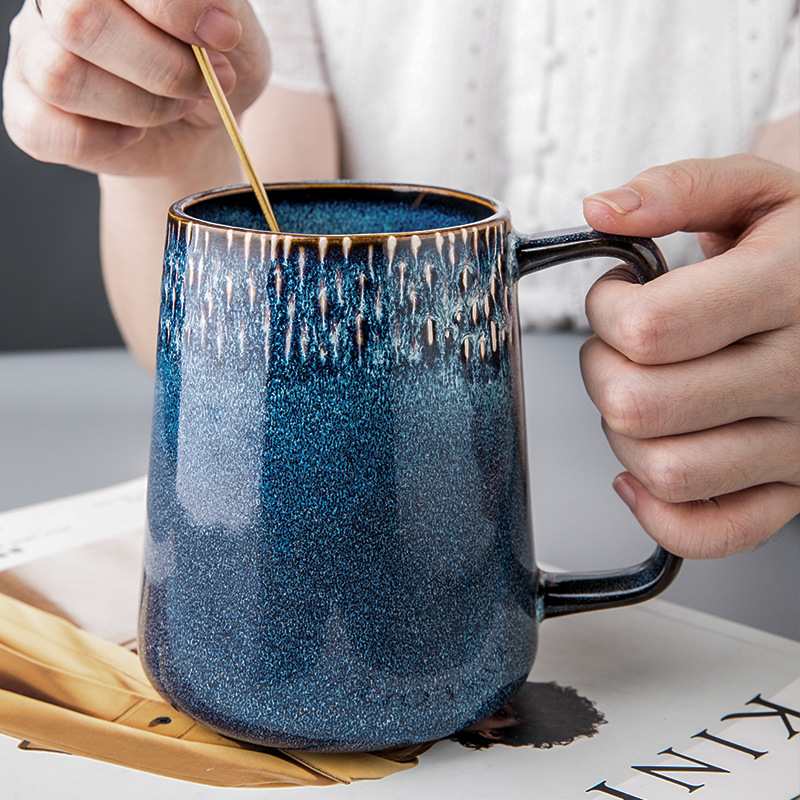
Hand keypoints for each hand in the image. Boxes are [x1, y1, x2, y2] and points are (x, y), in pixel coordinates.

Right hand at [2, 0, 268, 176]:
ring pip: (61, 76)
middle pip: (79, 21)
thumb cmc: (212, 61)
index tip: (224, 36)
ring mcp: (33, 50)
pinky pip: (41, 130)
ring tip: (176, 106)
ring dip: (140, 107)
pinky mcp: (27, 106)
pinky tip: (133, 134)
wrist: (202, 120)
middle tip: (201, 83)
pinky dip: (101, 141)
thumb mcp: (233, 26)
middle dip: (161, 68)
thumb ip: (218, 6)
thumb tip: (214, 26)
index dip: (175, 9)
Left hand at [581, 155, 799, 558]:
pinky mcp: (793, 488)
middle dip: (602, 368)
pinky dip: (657, 511)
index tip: (619, 294)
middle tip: (622, 343)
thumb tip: (601, 209)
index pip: (652, 328)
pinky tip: (644, 464)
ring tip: (644, 387)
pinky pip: (710, 532)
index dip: (607, 310)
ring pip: (665, 469)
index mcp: (791, 290)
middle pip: (641, 404)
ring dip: (622, 430)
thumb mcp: (754, 190)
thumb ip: (677, 189)